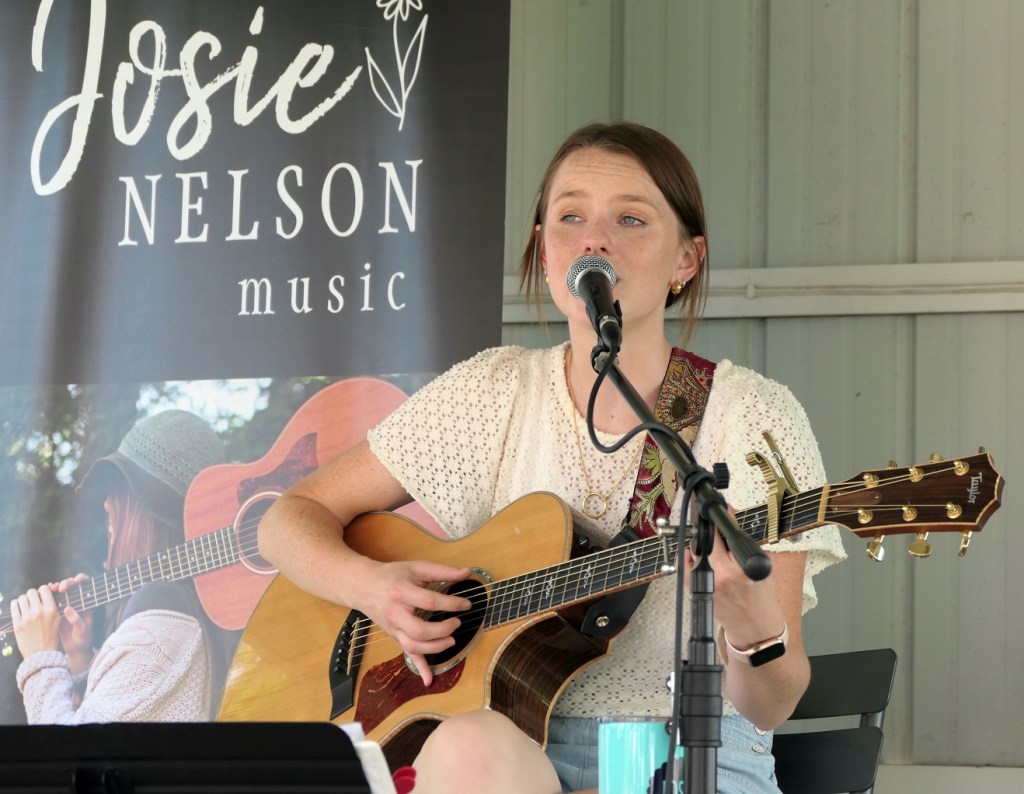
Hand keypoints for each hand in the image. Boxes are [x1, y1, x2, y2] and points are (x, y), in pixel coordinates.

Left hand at [11, 584, 62, 659]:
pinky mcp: (17, 624)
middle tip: (33, 601)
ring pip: (21, 598)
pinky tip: (18, 607)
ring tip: (26, 605)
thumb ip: (52, 606)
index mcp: (51, 610)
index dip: (43, 591)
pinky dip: (15, 605)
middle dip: (32, 595)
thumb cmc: (51, 636)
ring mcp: (26, 618)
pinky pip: (14, 607)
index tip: (42, 595)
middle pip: (31, 592)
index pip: (44, 589)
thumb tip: (46, 594)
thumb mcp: (57, 620)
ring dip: (24, 600)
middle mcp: (38, 612)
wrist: (41, 654)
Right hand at [55, 575, 93, 673]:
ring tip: (52, 588)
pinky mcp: (58, 611)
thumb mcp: (82, 630)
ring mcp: (68, 605)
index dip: (82, 580)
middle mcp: (78, 602)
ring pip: (63, 592)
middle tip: (61, 587)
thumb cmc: (82, 639)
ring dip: (57, 587)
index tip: (76, 579)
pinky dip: (50, 595)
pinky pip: (54, 600)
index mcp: (87, 604)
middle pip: (73, 587)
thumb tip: (68, 609)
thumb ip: (76, 620)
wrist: (75, 649)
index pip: (86, 587)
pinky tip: (46, 592)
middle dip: (67, 583)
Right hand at [352, 560, 472, 686]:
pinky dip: (419, 669)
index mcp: (401, 592)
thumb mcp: (416, 567)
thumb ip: (443, 571)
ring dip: (435, 648)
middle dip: (442, 630)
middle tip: (456, 623)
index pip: (430, 602)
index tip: (466, 604)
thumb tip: (468, 572)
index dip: (452, 604)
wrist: (363, 586)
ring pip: (413, 646)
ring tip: (451, 641)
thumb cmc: (392, 575)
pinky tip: (429, 679)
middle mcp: (395, 613)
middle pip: (419, 630)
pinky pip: (407, 655)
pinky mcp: (395, 637)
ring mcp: (394, 628)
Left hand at [683, 510, 786, 647]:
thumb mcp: (762, 566)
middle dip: (712, 530)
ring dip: (701, 544)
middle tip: (715, 527)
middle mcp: (722, 574)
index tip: (721, 508)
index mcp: (742, 568)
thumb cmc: (762, 597)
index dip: (722, 518)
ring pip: (695, 549)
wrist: (755, 627)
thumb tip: (730, 517)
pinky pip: (683, 565)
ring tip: (712, 546)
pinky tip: (697, 554)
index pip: (727, 533)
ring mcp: (706, 582)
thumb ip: (743, 543)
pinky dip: (688, 557)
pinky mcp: (696, 588)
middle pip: (708, 539)